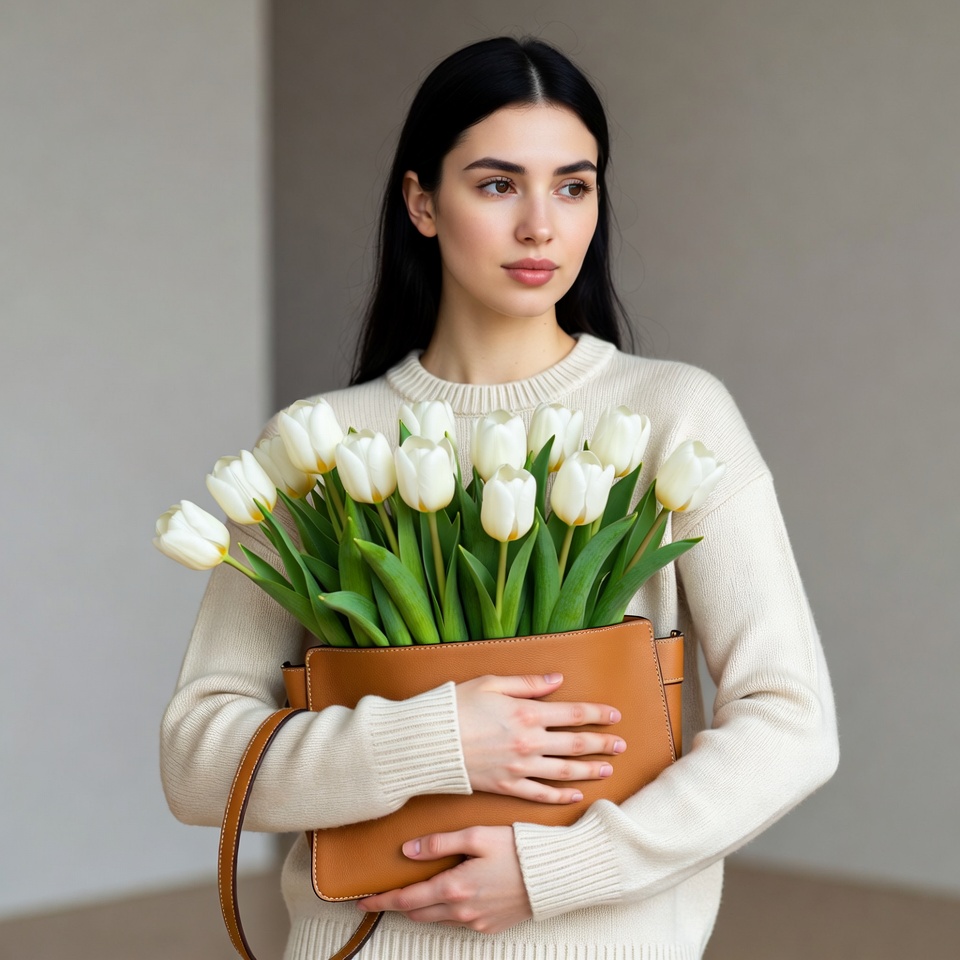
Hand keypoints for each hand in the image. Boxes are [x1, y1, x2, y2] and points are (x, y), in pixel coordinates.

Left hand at [357, 826, 530, 933]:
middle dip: (397, 906)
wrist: (553, 874)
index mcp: (454, 888)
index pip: (406, 899)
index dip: (381, 901)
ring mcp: (476, 922)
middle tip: (381, 898)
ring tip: (411, 895)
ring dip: (421, 909)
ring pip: (436, 919)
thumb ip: (439, 843)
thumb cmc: (517, 849)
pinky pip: (458, 922)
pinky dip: (445, 912)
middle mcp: (462, 911)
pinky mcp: (490, 926)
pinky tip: (447, 897)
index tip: (362, 902)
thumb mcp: (476, 836)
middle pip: (417, 913)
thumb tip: (408, 851)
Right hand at [455, 673, 624, 802]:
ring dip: (589, 770)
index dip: (597, 714)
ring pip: (564, 771)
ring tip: (607, 769)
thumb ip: (528, 683)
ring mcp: (519, 767)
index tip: (614, 716)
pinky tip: (575, 795)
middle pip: (576, 744)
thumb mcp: (491, 683)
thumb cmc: (456, 706)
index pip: (573, 713)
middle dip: (602, 744)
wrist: (428, 742)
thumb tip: (557, 680)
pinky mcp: (506, 786)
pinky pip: (540, 794)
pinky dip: (561, 796)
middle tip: (621, 745)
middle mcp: (529, 742)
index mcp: (527, 713)